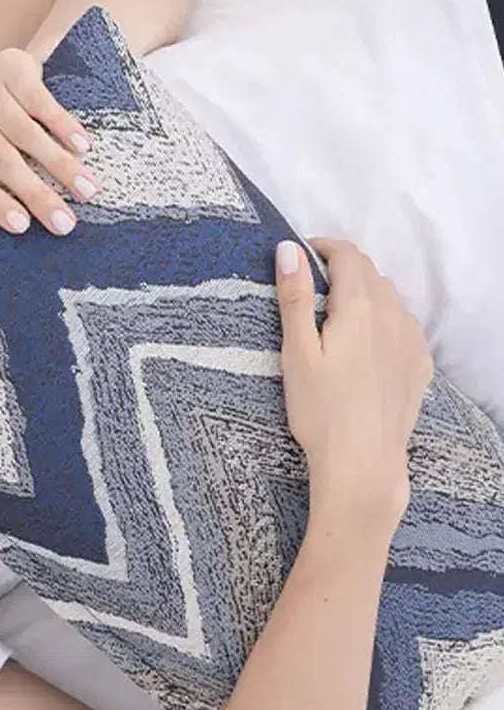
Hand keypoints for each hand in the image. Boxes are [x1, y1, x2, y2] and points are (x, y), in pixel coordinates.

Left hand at [0, 48, 99, 235]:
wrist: (16, 77)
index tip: (22, 227)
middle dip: (34, 192)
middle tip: (63, 222)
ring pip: (23, 132)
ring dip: (58, 165)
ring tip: (86, 191)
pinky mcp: (12, 64)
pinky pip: (40, 102)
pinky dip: (63, 127)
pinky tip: (82, 148)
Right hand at [275, 236, 433, 519]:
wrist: (363, 461)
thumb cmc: (319, 409)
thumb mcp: (296, 352)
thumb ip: (293, 298)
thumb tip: (288, 249)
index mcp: (359, 307)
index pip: (348, 256)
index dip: (324, 247)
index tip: (303, 254)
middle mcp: (393, 315)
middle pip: (371, 274)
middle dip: (342, 269)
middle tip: (311, 287)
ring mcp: (412, 340)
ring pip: (390, 298)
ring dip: (365, 293)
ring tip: (336, 317)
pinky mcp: (420, 364)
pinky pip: (403, 325)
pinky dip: (383, 319)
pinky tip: (366, 344)